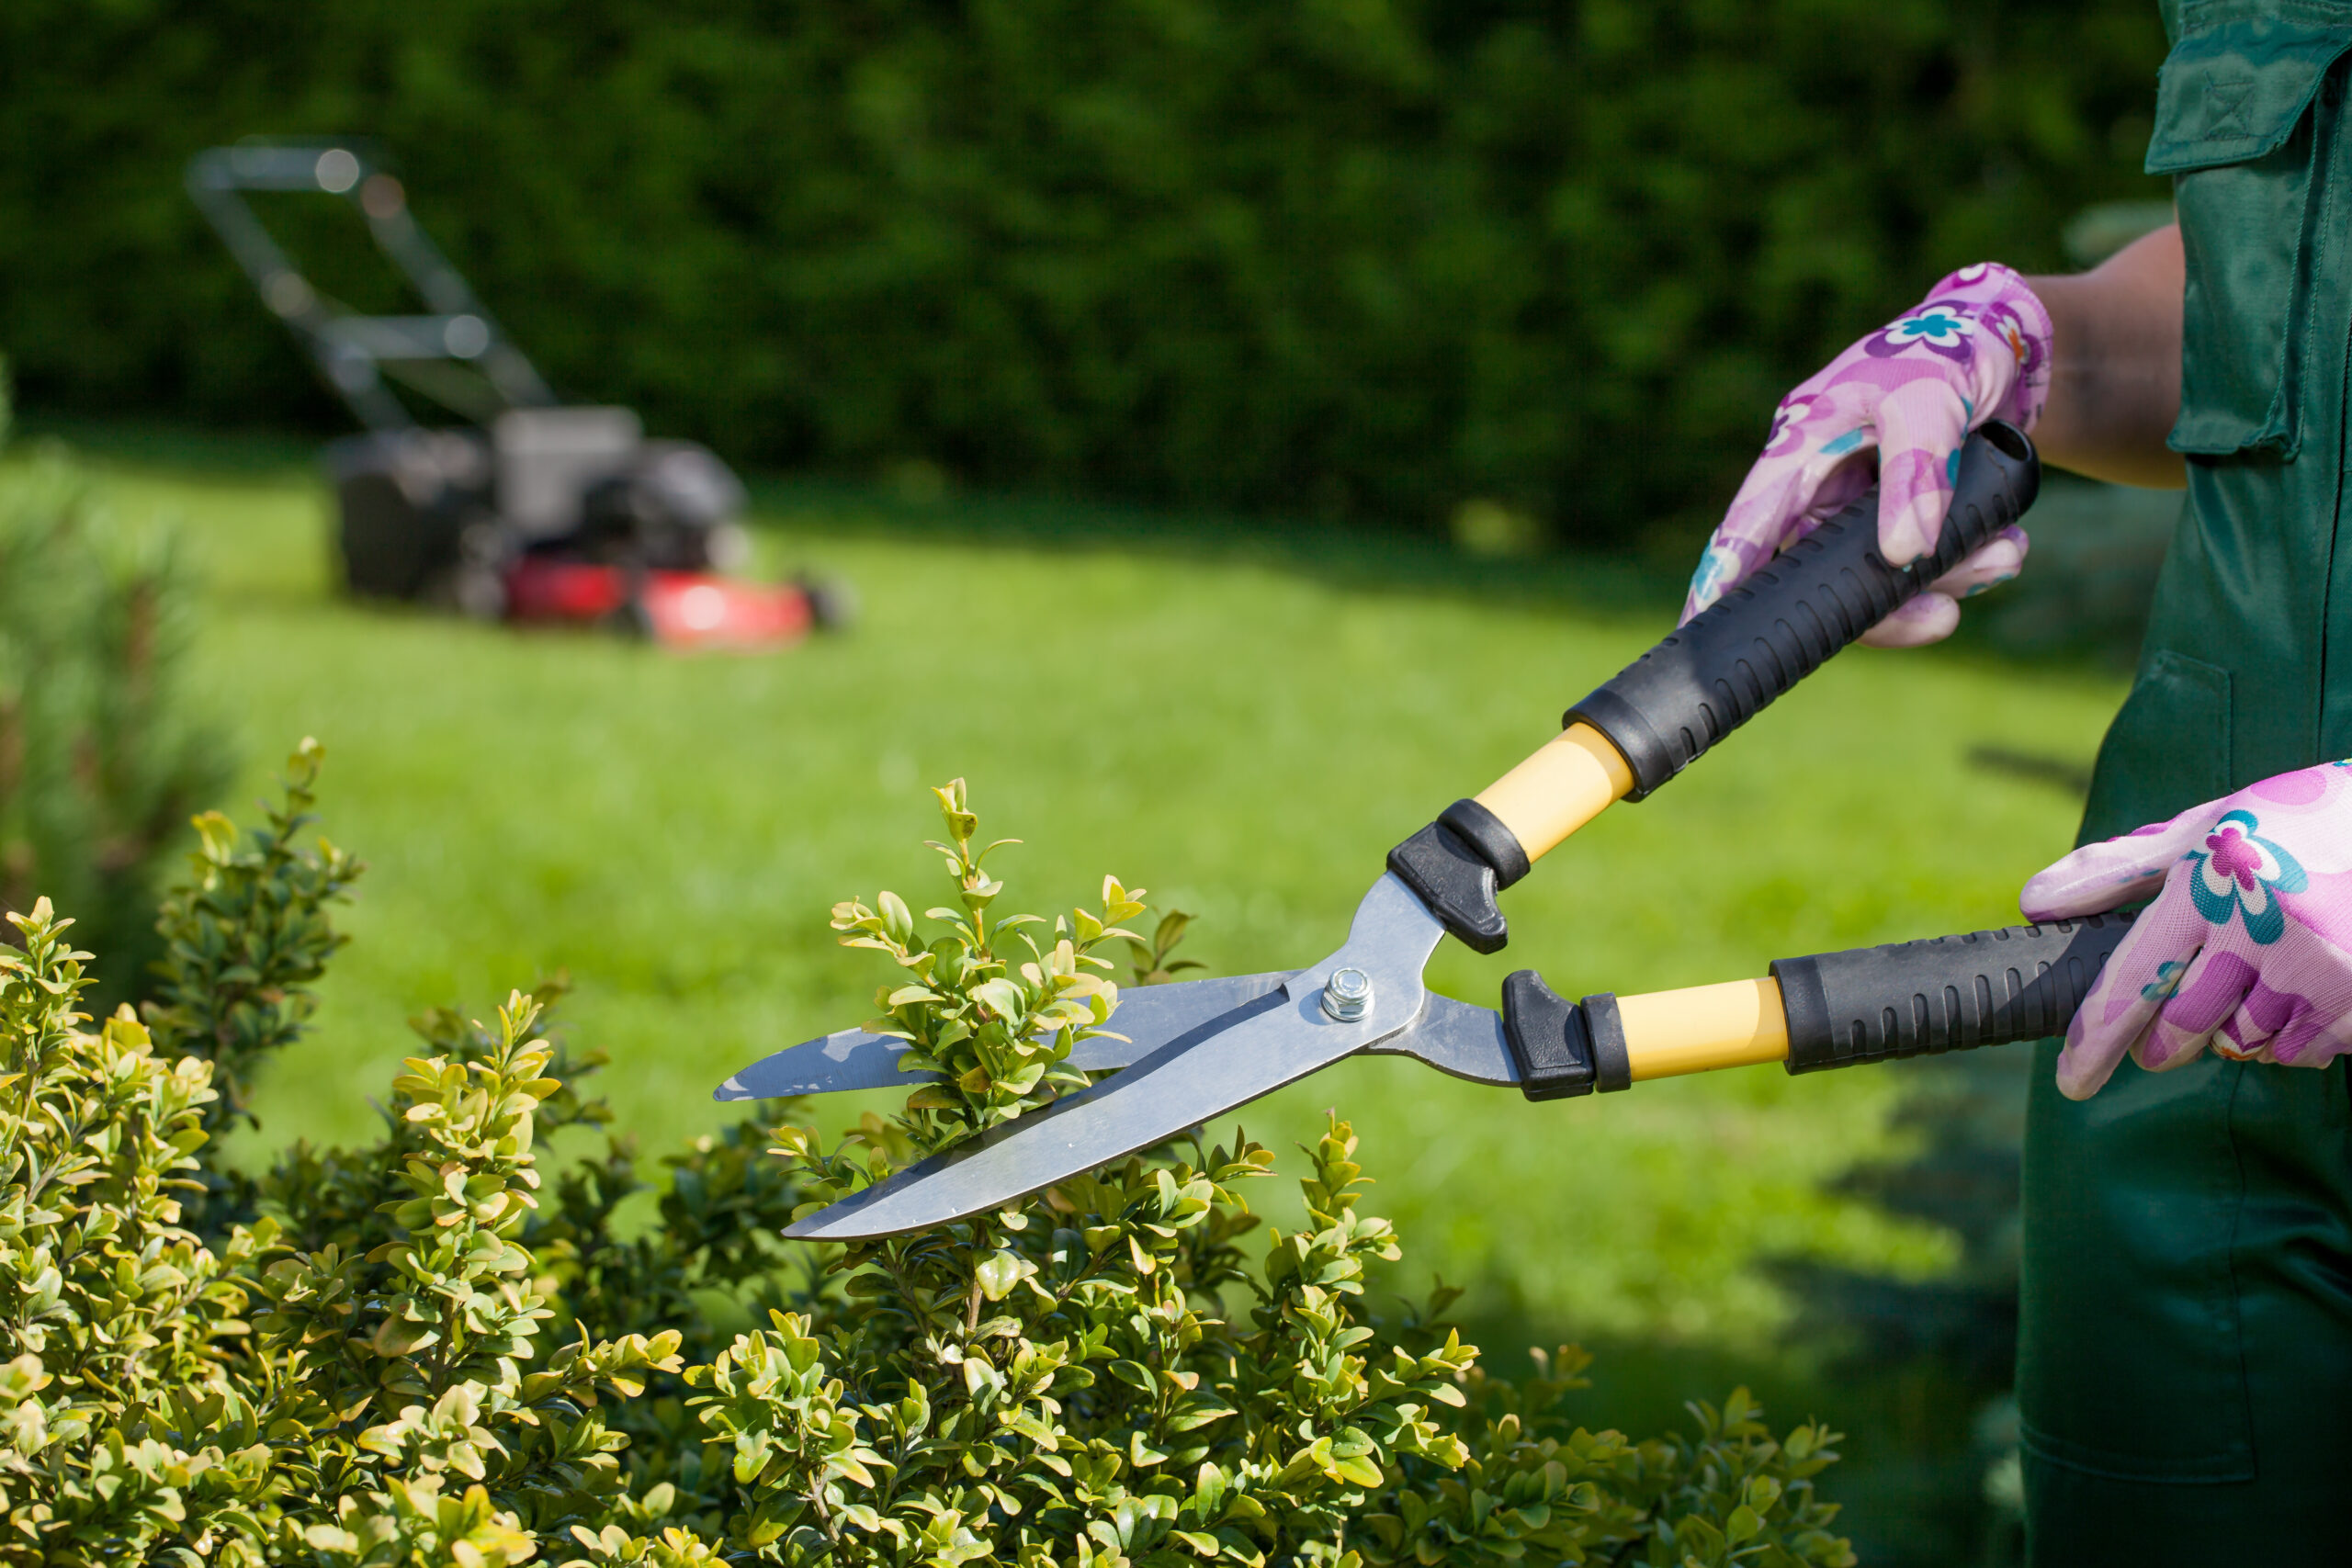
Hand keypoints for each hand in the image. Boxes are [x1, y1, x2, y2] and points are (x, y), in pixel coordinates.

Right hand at [1684, 263, 2052, 647]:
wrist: (2009, 346)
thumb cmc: (1948, 348)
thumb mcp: (1930, 396)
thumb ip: (1916, 470)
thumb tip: (1902, 553)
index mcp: (1799, 448)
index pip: (1747, 524)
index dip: (1721, 577)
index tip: (1697, 629)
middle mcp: (1822, 487)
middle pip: (1825, 573)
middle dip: (1889, 600)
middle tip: (1943, 616)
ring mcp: (1864, 508)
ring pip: (1882, 579)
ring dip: (1947, 579)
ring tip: (2007, 553)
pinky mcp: (1907, 519)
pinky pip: (1923, 570)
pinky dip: (1968, 568)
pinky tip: (2006, 544)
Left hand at [2021, 762, 2351, 1098]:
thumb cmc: (2295, 826)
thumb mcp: (2208, 827)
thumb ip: (2119, 868)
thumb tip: (2034, 902)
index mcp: (2210, 880)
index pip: (2133, 979)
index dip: (2096, 1039)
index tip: (2073, 1080)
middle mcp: (2259, 924)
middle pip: (2184, 1026)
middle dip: (2165, 1043)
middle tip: (2165, 1038)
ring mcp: (2316, 965)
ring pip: (2242, 1043)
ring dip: (2233, 1032)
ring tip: (2254, 985)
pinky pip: (2300, 1051)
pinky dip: (2290, 1037)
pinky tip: (2303, 992)